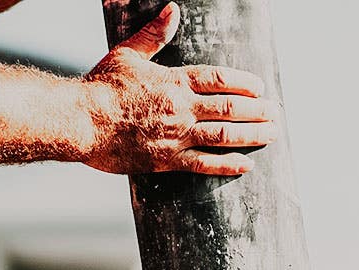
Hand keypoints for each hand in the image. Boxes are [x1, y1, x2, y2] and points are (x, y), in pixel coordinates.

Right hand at [81, 3, 278, 176]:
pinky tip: (245, 164)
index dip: (245, 83)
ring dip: (251, 134)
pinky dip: (227, 165)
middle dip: (257, 110)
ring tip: (271, 134)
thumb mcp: (128, 53)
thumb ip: (154, 34)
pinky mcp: (166, 160)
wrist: (83, 121)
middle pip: (230, 107)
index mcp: (174, 81)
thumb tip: (172, 10)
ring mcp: (176, 135)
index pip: (220, 80)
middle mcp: (181, 108)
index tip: (260, 87)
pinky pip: (204, 164)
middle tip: (275, 113)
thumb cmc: (102, 88)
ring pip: (224, 135)